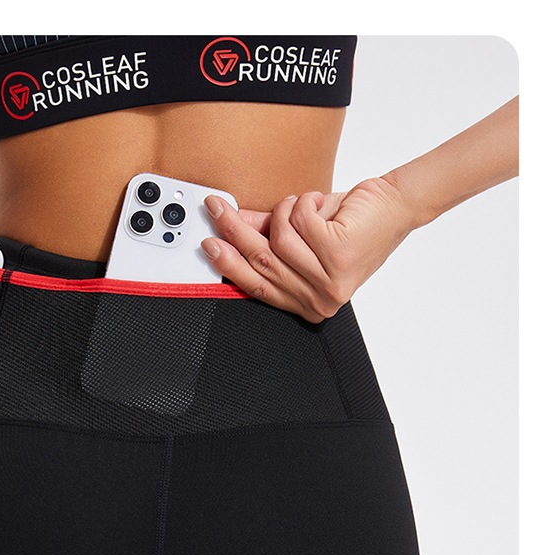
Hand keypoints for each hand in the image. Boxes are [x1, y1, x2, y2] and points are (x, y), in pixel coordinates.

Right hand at [201, 176, 414, 322]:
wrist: (394, 208)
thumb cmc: (352, 225)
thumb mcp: (301, 233)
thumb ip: (267, 235)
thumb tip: (231, 227)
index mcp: (308, 303)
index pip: (256, 286)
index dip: (229, 264)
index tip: (209, 243)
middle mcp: (319, 299)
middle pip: (262, 263)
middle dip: (234, 231)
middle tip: (218, 207)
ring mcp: (329, 281)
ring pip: (279, 240)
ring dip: (286, 211)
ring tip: (301, 203)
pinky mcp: (338, 256)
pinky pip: (299, 222)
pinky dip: (305, 202)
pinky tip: (318, 202)